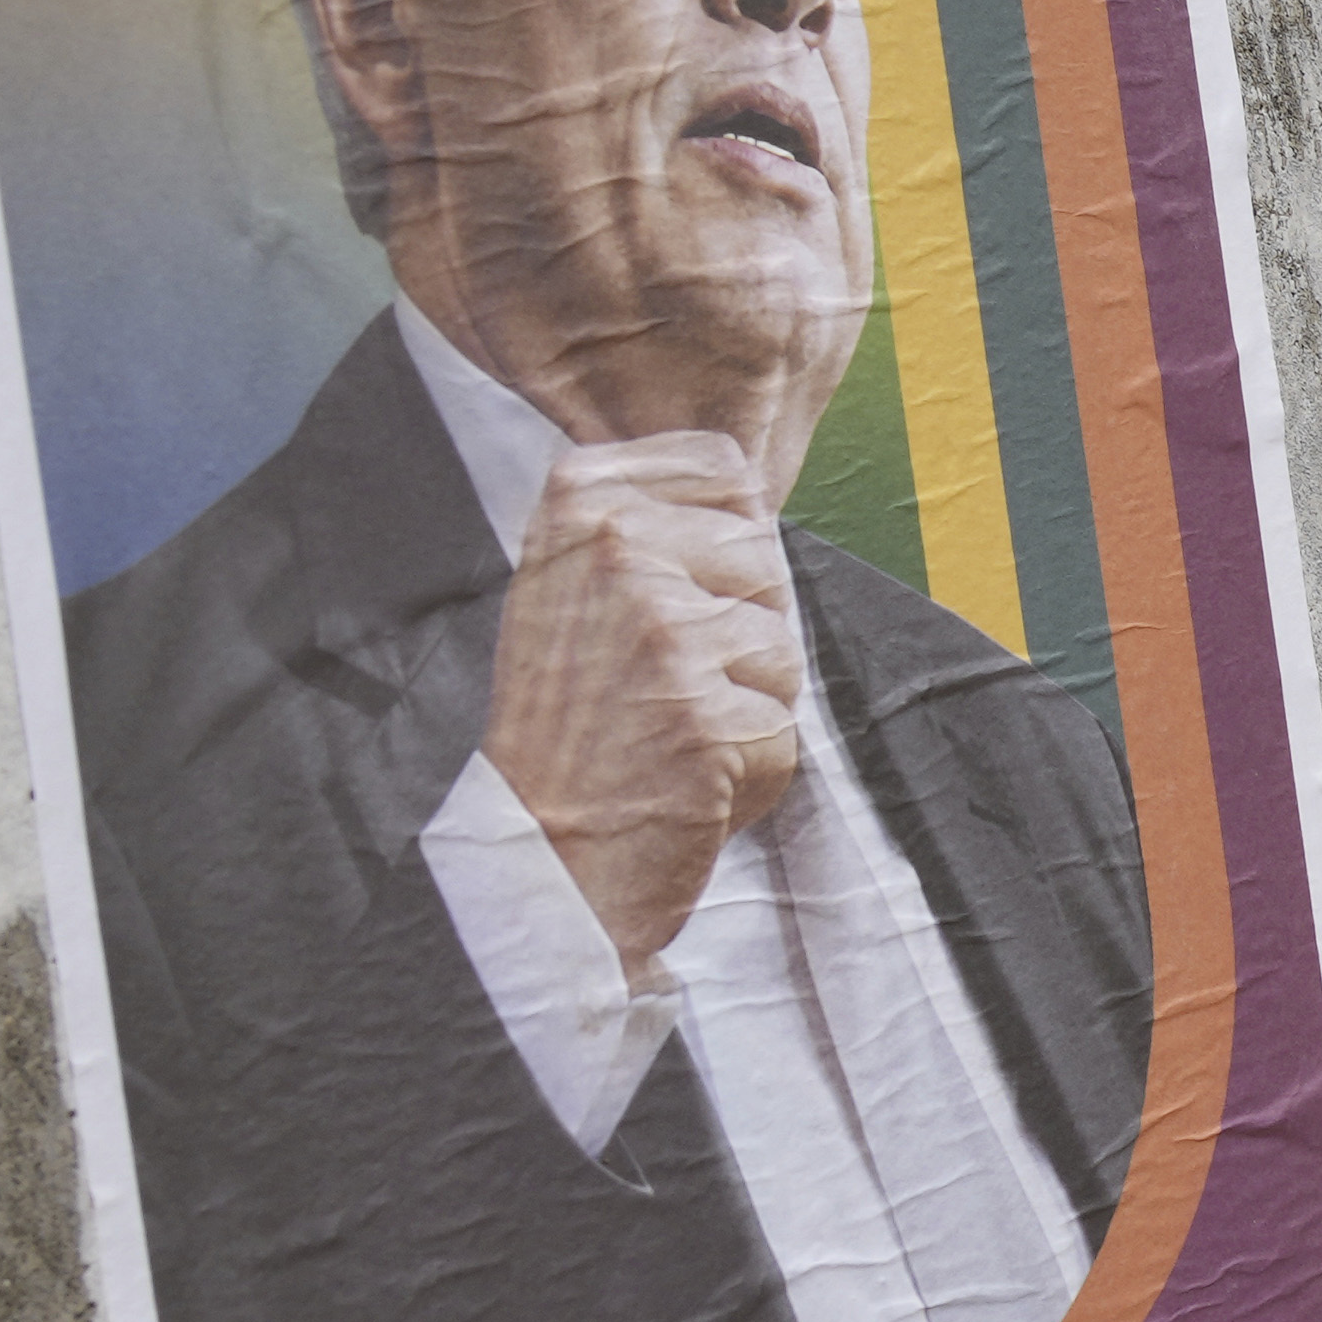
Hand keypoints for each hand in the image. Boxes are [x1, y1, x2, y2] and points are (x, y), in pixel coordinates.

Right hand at [482, 433, 801, 974]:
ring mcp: (660, 628)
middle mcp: (614, 547)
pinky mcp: (702, 708)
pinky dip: (752, 763)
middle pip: (765, 555)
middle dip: (738, 630)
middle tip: (653, 685)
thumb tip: (747, 483)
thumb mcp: (574, 586)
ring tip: (665, 729)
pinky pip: (783, 720)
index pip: (726, 469)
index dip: (720, 545)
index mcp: (578, 499)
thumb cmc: (570, 727)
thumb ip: (650, 521)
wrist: (538, 852)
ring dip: (748, 700)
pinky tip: (683, 776)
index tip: (656, 605)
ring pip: (782, 640)